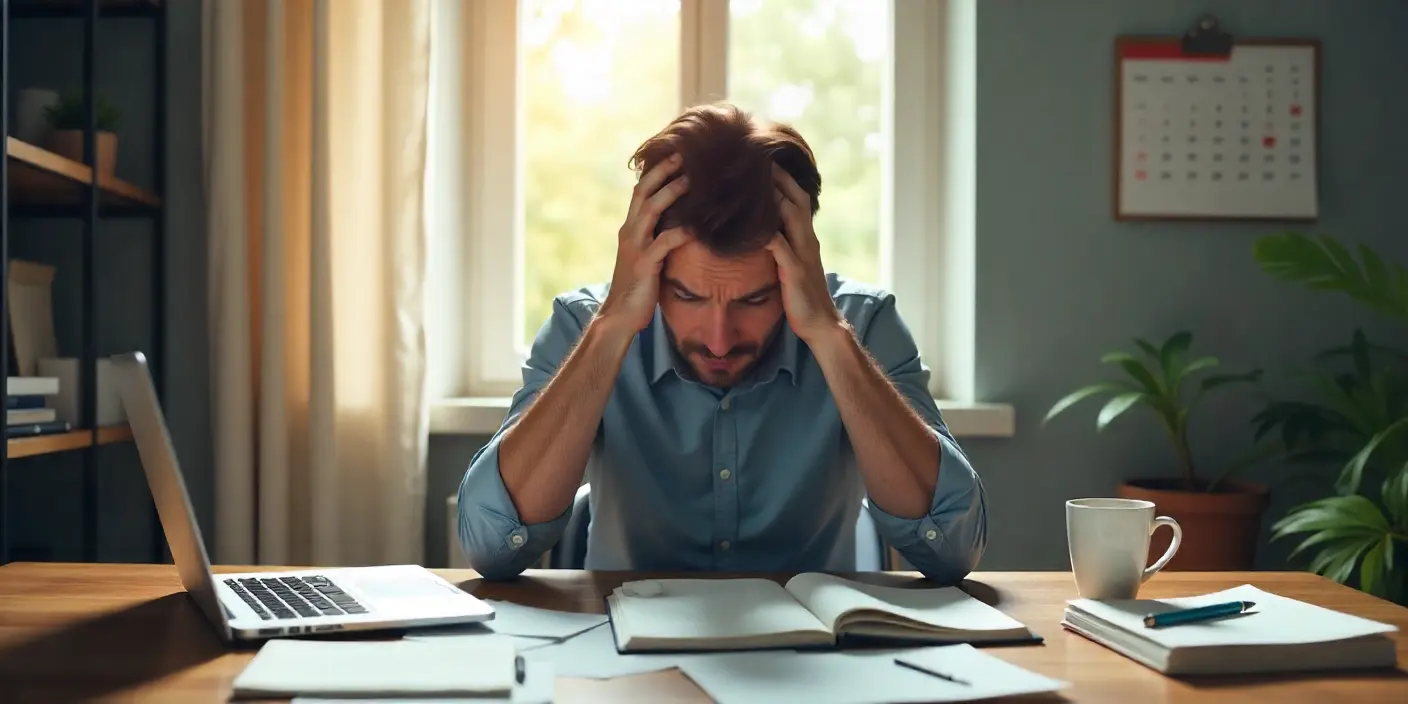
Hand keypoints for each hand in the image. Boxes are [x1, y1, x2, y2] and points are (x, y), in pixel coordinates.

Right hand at [596, 154, 691, 334]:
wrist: (619, 315)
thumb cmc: (638, 286)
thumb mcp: (647, 255)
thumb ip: (658, 237)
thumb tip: (682, 222)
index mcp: (630, 228)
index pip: (640, 191)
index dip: (656, 171)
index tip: (676, 155)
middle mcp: (630, 232)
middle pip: (644, 192)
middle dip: (663, 171)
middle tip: (685, 154)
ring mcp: (636, 247)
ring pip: (651, 210)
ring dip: (672, 192)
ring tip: (692, 180)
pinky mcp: (645, 265)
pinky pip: (664, 242)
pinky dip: (681, 232)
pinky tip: (698, 227)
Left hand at [766, 165, 845, 344]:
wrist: (820, 324)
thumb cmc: (802, 296)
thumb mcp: (793, 265)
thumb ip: (784, 246)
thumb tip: (766, 231)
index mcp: (806, 238)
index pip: (797, 199)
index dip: (785, 179)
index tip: (767, 161)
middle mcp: (807, 240)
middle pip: (796, 199)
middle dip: (780, 178)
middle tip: (760, 157)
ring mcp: (802, 254)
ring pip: (791, 216)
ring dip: (775, 197)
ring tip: (755, 179)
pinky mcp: (794, 271)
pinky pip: (780, 247)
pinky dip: (767, 234)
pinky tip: (751, 224)